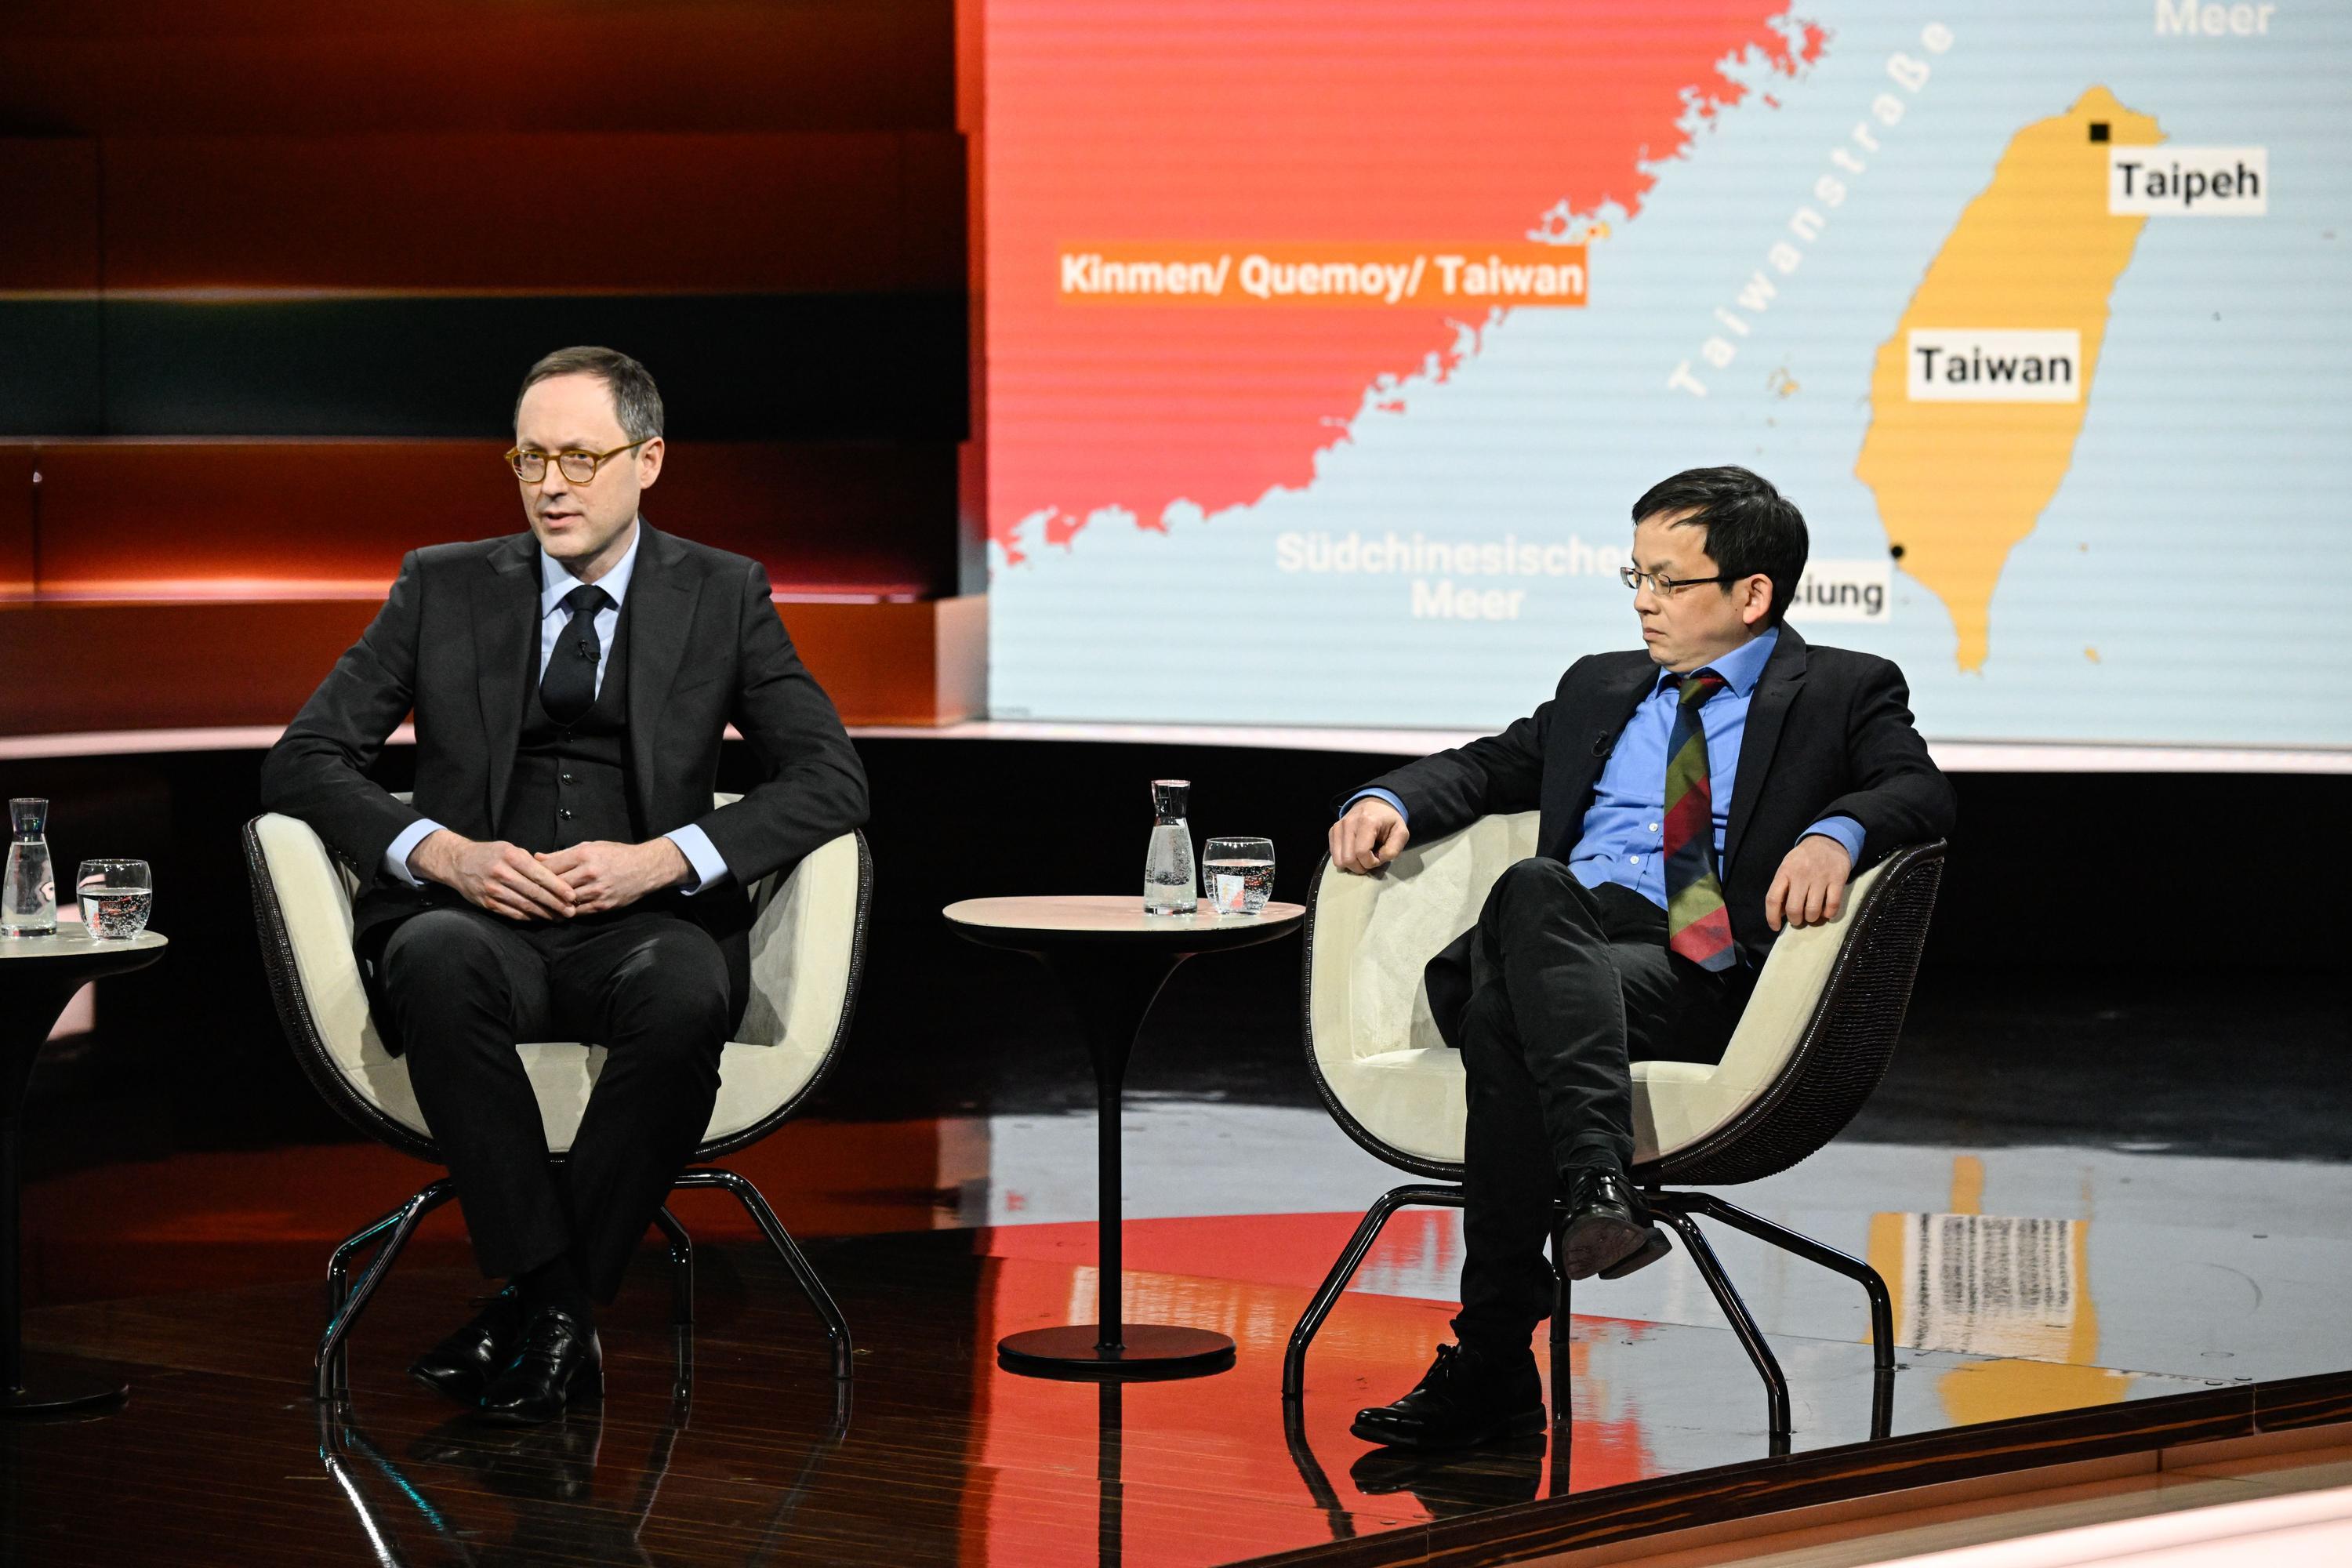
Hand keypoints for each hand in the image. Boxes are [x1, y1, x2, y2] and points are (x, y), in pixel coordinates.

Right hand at [412, 830, 576, 921]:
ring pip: (524, 905)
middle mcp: (501, 873)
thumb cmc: (491, 854)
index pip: (539, 874)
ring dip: (545, 913)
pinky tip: (541, 918)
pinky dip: (529, 917)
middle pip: (534, 892)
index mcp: (511, 856)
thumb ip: (531, 863)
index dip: (558, 887)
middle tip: (571, 910)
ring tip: (560, 917)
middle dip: (555, 903)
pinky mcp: (487, 903)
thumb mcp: (511, 849)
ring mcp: (493, 890)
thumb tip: (556, 877)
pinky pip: (512, 913)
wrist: (458, 863)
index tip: (572, 895)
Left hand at [536, 838, 689, 915]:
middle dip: (539, 889)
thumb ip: (562, 854)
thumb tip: (537, 857)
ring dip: (550, 904)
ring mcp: (596, 891)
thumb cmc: (616, 854)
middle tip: (525, 893)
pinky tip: (556, 911)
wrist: (645, 869)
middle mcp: (589, 873)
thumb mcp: (590, 846)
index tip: (524, 875)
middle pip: (554, 885)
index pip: (550, 866)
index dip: (534, 872)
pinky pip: (577, 912)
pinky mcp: (602, 906)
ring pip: (564, 901)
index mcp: (584, 855)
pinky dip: (565, 912)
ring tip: (536, 905)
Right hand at [1328, 797, 1410, 874]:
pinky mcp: (1332, 831)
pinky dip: (1344, 859)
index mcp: (1367, 821)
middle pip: (1348, 859)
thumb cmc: (1389, 821)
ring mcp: (1338, 827)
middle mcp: (1349, 823)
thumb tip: (1378, 859)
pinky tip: (1354, 853)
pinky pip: (1333, 855)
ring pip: (1338, 860)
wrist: (1375, 805)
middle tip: (1370, 860)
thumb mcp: (1401, 833)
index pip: (1361, 853)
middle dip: (1361, 867)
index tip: (1379, 858)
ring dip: (1351, 865)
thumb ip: (1393, 849)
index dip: (1371, 862)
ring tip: (1361, 858)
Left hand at [1765, 834, 1852, 931]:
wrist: (1828, 840)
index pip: (1773, 898)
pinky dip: (1829, 914)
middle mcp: (1801, 875)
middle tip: (1798, 920)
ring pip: (1813, 909)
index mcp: (1784, 872)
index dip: (1772, 917)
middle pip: (1794, 908)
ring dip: (1812, 919)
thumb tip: (1779, 913)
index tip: (1775, 927)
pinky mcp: (1837, 879)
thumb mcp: (1787, 867)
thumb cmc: (1803, 858)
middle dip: (1795, 920)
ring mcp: (1820, 877)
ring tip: (1812, 916)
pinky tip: (1826, 912)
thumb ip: (1782, 888)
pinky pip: (1833, 905)